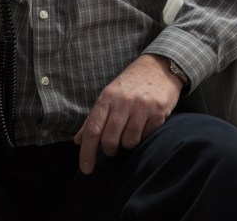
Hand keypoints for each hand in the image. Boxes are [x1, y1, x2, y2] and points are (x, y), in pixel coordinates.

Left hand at [73, 54, 182, 174]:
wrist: (159, 67)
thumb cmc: (130, 84)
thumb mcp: (109, 96)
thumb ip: (94, 119)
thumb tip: (77, 141)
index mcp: (107, 97)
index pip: (92, 129)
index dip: (87, 152)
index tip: (86, 169)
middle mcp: (123, 101)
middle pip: (110, 140)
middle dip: (110, 149)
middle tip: (113, 147)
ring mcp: (142, 106)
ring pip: (129, 142)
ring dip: (128, 143)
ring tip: (130, 132)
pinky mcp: (158, 112)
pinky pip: (147, 136)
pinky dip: (144, 136)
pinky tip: (145, 124)